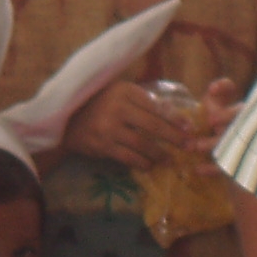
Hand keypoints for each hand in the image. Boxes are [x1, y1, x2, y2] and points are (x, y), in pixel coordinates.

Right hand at [63, 81, 197, 171]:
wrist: (67, 119)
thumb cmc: (100, 104)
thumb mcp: (119, 93)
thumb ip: (142, 100)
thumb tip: (175, 115)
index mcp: (124, 90)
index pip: (156, 106)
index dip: (175, 118)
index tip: (189, 127)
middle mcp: (117, 107)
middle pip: (153, 125)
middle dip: (174, 137)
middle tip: (187, 146)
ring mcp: (108, 127)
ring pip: (142, 144)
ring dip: (159, 154)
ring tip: (170, 160)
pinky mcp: (102, 145)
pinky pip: (128, 157)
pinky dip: (142, 163)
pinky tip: (149, 166)